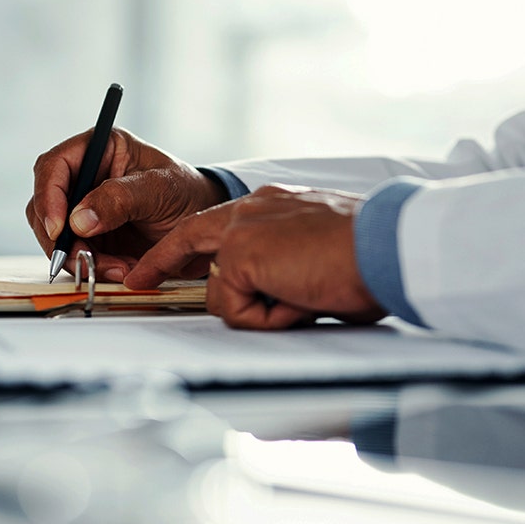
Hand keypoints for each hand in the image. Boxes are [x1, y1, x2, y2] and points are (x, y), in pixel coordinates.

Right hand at [26, 127, 227, 280]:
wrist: (202, 223)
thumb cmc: (186, 193)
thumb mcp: (159, 189)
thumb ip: (120, 199)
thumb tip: (78, 220)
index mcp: (99, 148)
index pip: (54, 166)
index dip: (49, 197)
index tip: (60, 228)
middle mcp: (85, 176)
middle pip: (45, 205)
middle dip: (61, 238)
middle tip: (85, 259)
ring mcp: (84, 208)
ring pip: (56, 236)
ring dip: (80, 257)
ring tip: (118, 267)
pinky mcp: (90, 236)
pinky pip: (75, 255)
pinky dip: (92, 267)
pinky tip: (121, 270)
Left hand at [124, 184, 386, 328]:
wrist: (385, 246)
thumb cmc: (371, 255)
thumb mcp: (320, 257)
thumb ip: (288, 268)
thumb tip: (281, 298)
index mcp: (276, 205)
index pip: (220, 223)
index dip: (190, 245)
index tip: (167, 259)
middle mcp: (255, 208)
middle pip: (190, 238)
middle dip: (160, 262)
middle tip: (139, 280)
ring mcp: (242, 229)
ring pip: (220, 291)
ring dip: (260, 310)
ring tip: (305, 299)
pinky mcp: (239, 255)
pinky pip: (235, 310)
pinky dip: (267, 318)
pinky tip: (299, 301)